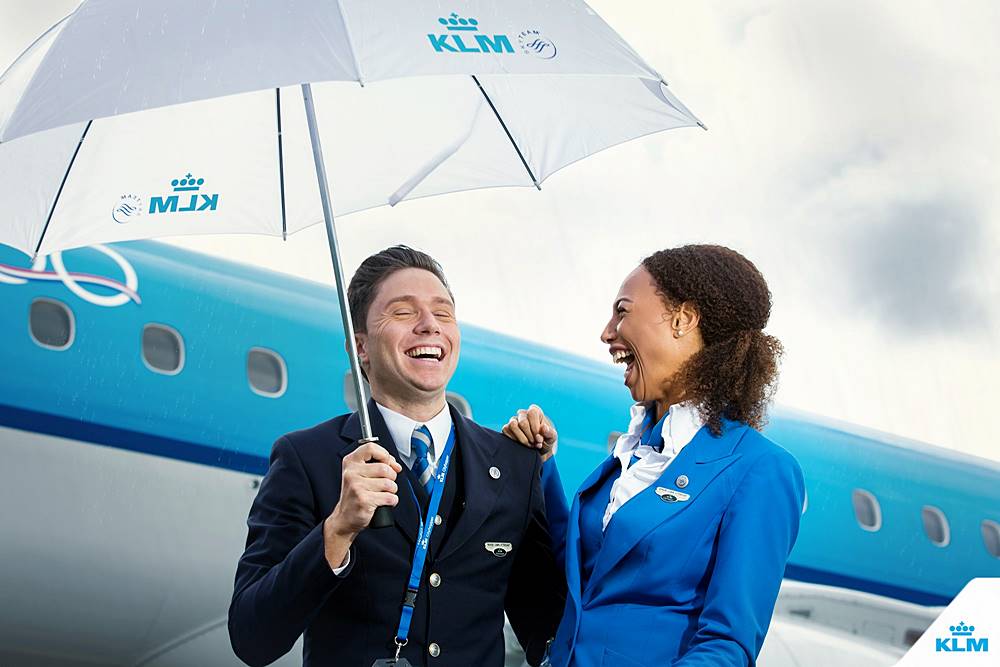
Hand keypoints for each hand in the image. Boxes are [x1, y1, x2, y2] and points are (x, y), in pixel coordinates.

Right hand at [323, 442, 401, 568]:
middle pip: (385, 468)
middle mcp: (352, 473)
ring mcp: (357, 487)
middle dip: (391, 477)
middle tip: (385, 484)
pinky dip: (391, 501)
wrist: (344, 517)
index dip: (384, 454)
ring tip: (382, 494)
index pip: (370, 447)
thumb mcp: (360, 474)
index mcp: (351, 462)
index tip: (388, 463)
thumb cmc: (354, 495)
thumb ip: (377, 463)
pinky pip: (390, 497)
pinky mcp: (364, 500)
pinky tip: (382, 502)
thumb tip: (395, 464)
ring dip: (392, 491)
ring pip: (389, 484)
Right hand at [502, 404, 557, 461]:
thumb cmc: (545, 441)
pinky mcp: (507, 428)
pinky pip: (506, 430)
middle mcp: (523, 414)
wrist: (538, 450)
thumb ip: (550, 433)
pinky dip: (514, 439)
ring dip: (522, 438)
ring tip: (529, 445)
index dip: (536, 428)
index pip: (532, 413)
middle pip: (523, 422)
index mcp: (535, 411)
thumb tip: (543, 428)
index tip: (540, 438)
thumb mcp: (552, 438)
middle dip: (530, 436)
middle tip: (535, 443)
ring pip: (513, 425)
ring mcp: (513, 420)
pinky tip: (521, 444)